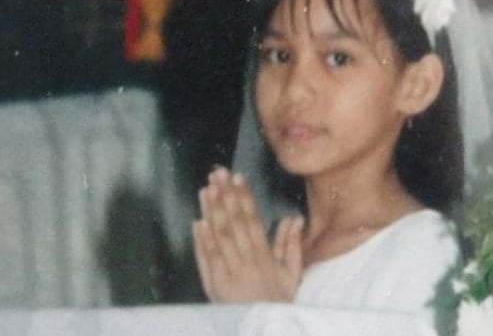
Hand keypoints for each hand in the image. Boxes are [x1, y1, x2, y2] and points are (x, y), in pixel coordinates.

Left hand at [192, 167, 303, 301]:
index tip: (237, 177)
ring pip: (219, 237)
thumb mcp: (292, 275)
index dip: (244, 198)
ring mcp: (228, 273)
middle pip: (234, 223)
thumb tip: (294, 218)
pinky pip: (207, 260)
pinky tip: (198, 221)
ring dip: (211, 211)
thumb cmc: (277, 302)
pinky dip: (201, 241)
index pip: (253, 221)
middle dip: (225, 196)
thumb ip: (291, 245)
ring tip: (206, 189)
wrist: (263, 330)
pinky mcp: (214, 286)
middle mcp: (246, 262)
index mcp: (265, 257)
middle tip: (217, 172)